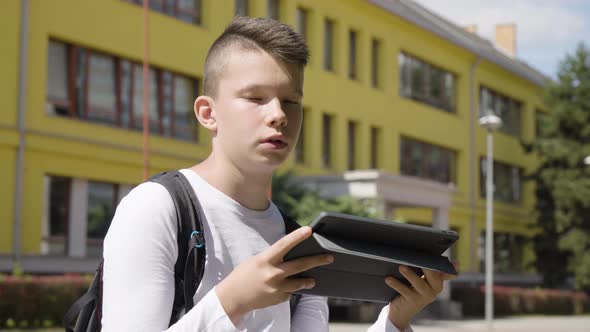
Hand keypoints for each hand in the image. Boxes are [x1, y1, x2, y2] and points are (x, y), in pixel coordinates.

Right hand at [215, 226, 333, 324]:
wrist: (233, 297)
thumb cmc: (243, 275)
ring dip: (308, 280)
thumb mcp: (256, 261)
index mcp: (265, 260)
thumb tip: (290, 254)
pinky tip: (286, 289)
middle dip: (317, 260)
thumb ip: (273, 257)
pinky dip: (290, 290)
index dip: (297, 236)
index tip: (309, 230)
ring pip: (300, 283)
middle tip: (330, 257)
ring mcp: (276, 288)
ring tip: (313, 279)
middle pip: (300, 265)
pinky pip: (290, 293)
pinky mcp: (278, 298)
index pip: (284, 245)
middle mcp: (273, 274)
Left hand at [385, 265, 455, 329]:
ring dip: (410, 275)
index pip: (446, 273)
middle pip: (433, 275)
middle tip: (418, 258)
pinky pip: (404, 291)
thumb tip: (450, 261)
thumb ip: (428, 268)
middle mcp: (434, 289)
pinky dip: (396, 284)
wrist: (402, 311)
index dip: (450, 268)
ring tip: (401, 267)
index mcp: (438, 281)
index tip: (452, 261)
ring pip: (419, 283)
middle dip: (427, 266)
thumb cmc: (411, 289)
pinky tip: (388, 279)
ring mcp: (424, 296)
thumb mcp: (421, 278)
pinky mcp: (413, 302)